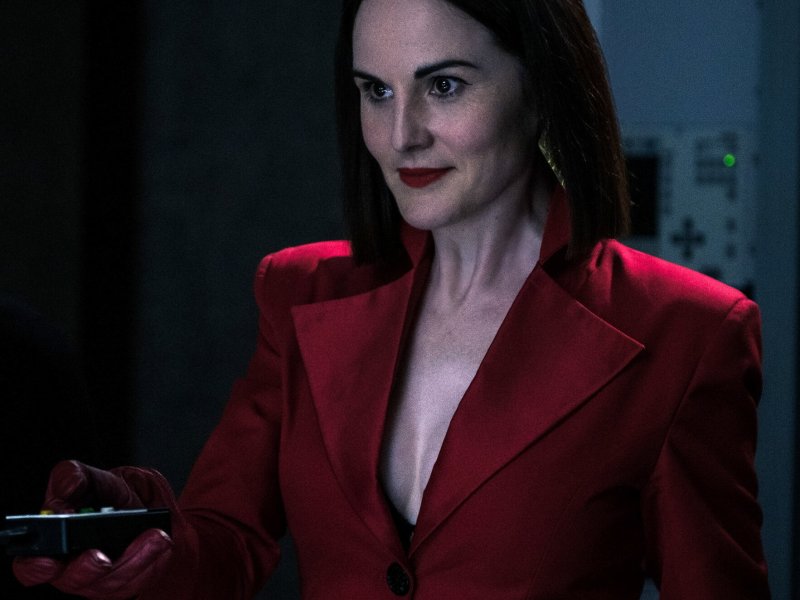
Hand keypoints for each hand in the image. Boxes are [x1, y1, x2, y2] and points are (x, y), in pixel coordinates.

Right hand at [12, 460, 178, 598]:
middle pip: (74, 580)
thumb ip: (71, 477)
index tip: (50, 559)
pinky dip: (153, 558)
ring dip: (135, 558)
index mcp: (50, 546)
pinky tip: (161, 540)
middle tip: (101, 556)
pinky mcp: (128, 582)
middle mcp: (71, 569)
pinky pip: (140, 578)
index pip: (30, 567)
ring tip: (153, 536)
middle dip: (88, 569)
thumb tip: (66, 489)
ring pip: (113, 580)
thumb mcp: (91, 478)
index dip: (36, 566)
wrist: (143, 505)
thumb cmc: (107, 495)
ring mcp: (101, 580)